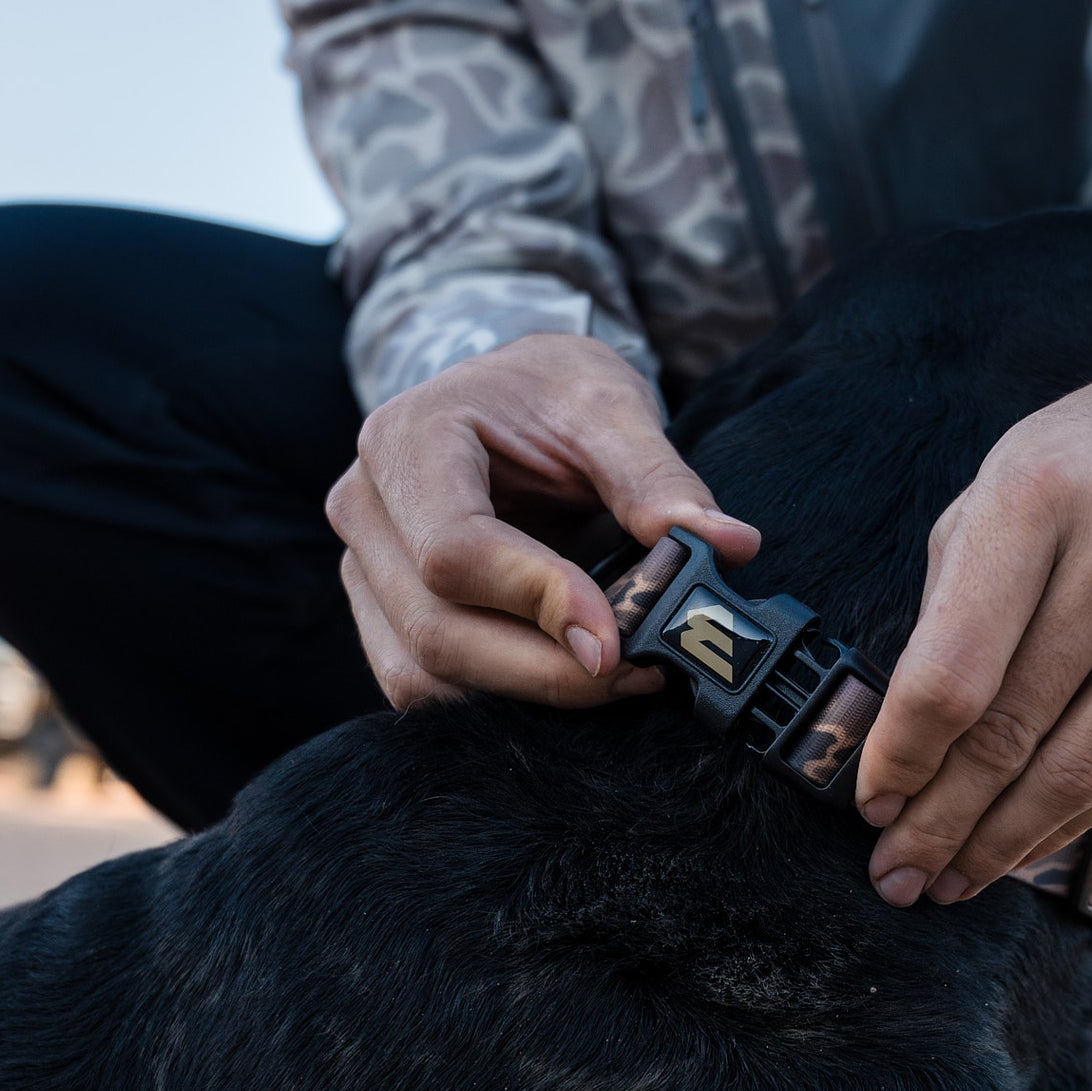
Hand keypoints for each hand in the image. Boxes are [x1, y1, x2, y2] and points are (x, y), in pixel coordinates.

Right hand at [327, 333, 758, 709]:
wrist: (508, 396)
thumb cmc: (550, 393)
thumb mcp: (609, 407)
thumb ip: (659, 479)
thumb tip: (729, 545)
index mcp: (408, 439)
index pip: (454, 548)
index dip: (538, 601)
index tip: (619, 639)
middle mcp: (364, 507)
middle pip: (435, 628)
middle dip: (544, 671)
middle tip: (638, 674)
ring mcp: (362, 568)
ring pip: (422, 675)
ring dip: (523, 696)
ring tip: (617, 677)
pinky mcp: (380, 614)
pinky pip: (421, 686)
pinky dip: (498, 698)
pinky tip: (571, 678)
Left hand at [855, 305, 1091, 905]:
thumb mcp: (997, 492)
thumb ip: (948, 608)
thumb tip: (900, 749)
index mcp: (1037, 494)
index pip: (954, 668)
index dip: (903, 755)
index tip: (870, 805)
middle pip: (1015, 730)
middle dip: (942, 818)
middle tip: (897, 874)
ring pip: (1086, 767)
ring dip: (1005, 840)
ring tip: (952, 877)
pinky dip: (1081, 817)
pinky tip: (1029, 844)